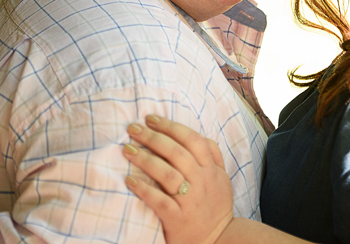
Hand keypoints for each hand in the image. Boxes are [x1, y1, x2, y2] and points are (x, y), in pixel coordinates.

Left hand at [123, 115, 233, 243]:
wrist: (219, 240)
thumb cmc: (215, 207)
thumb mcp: (222, 180)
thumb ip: (214, 157)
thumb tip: (203, 136)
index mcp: (211, 170)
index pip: (192, 140)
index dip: (171, 127)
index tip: (151, 119)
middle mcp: (202, 181)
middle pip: (177, 153)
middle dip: (153, 137)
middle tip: (133, 128)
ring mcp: (190, 200)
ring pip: (167, 174)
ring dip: (145, 159)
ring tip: (127, 150)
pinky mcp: (178, 218)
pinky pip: (160, 201)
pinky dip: (144, 190)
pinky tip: (129, 181)